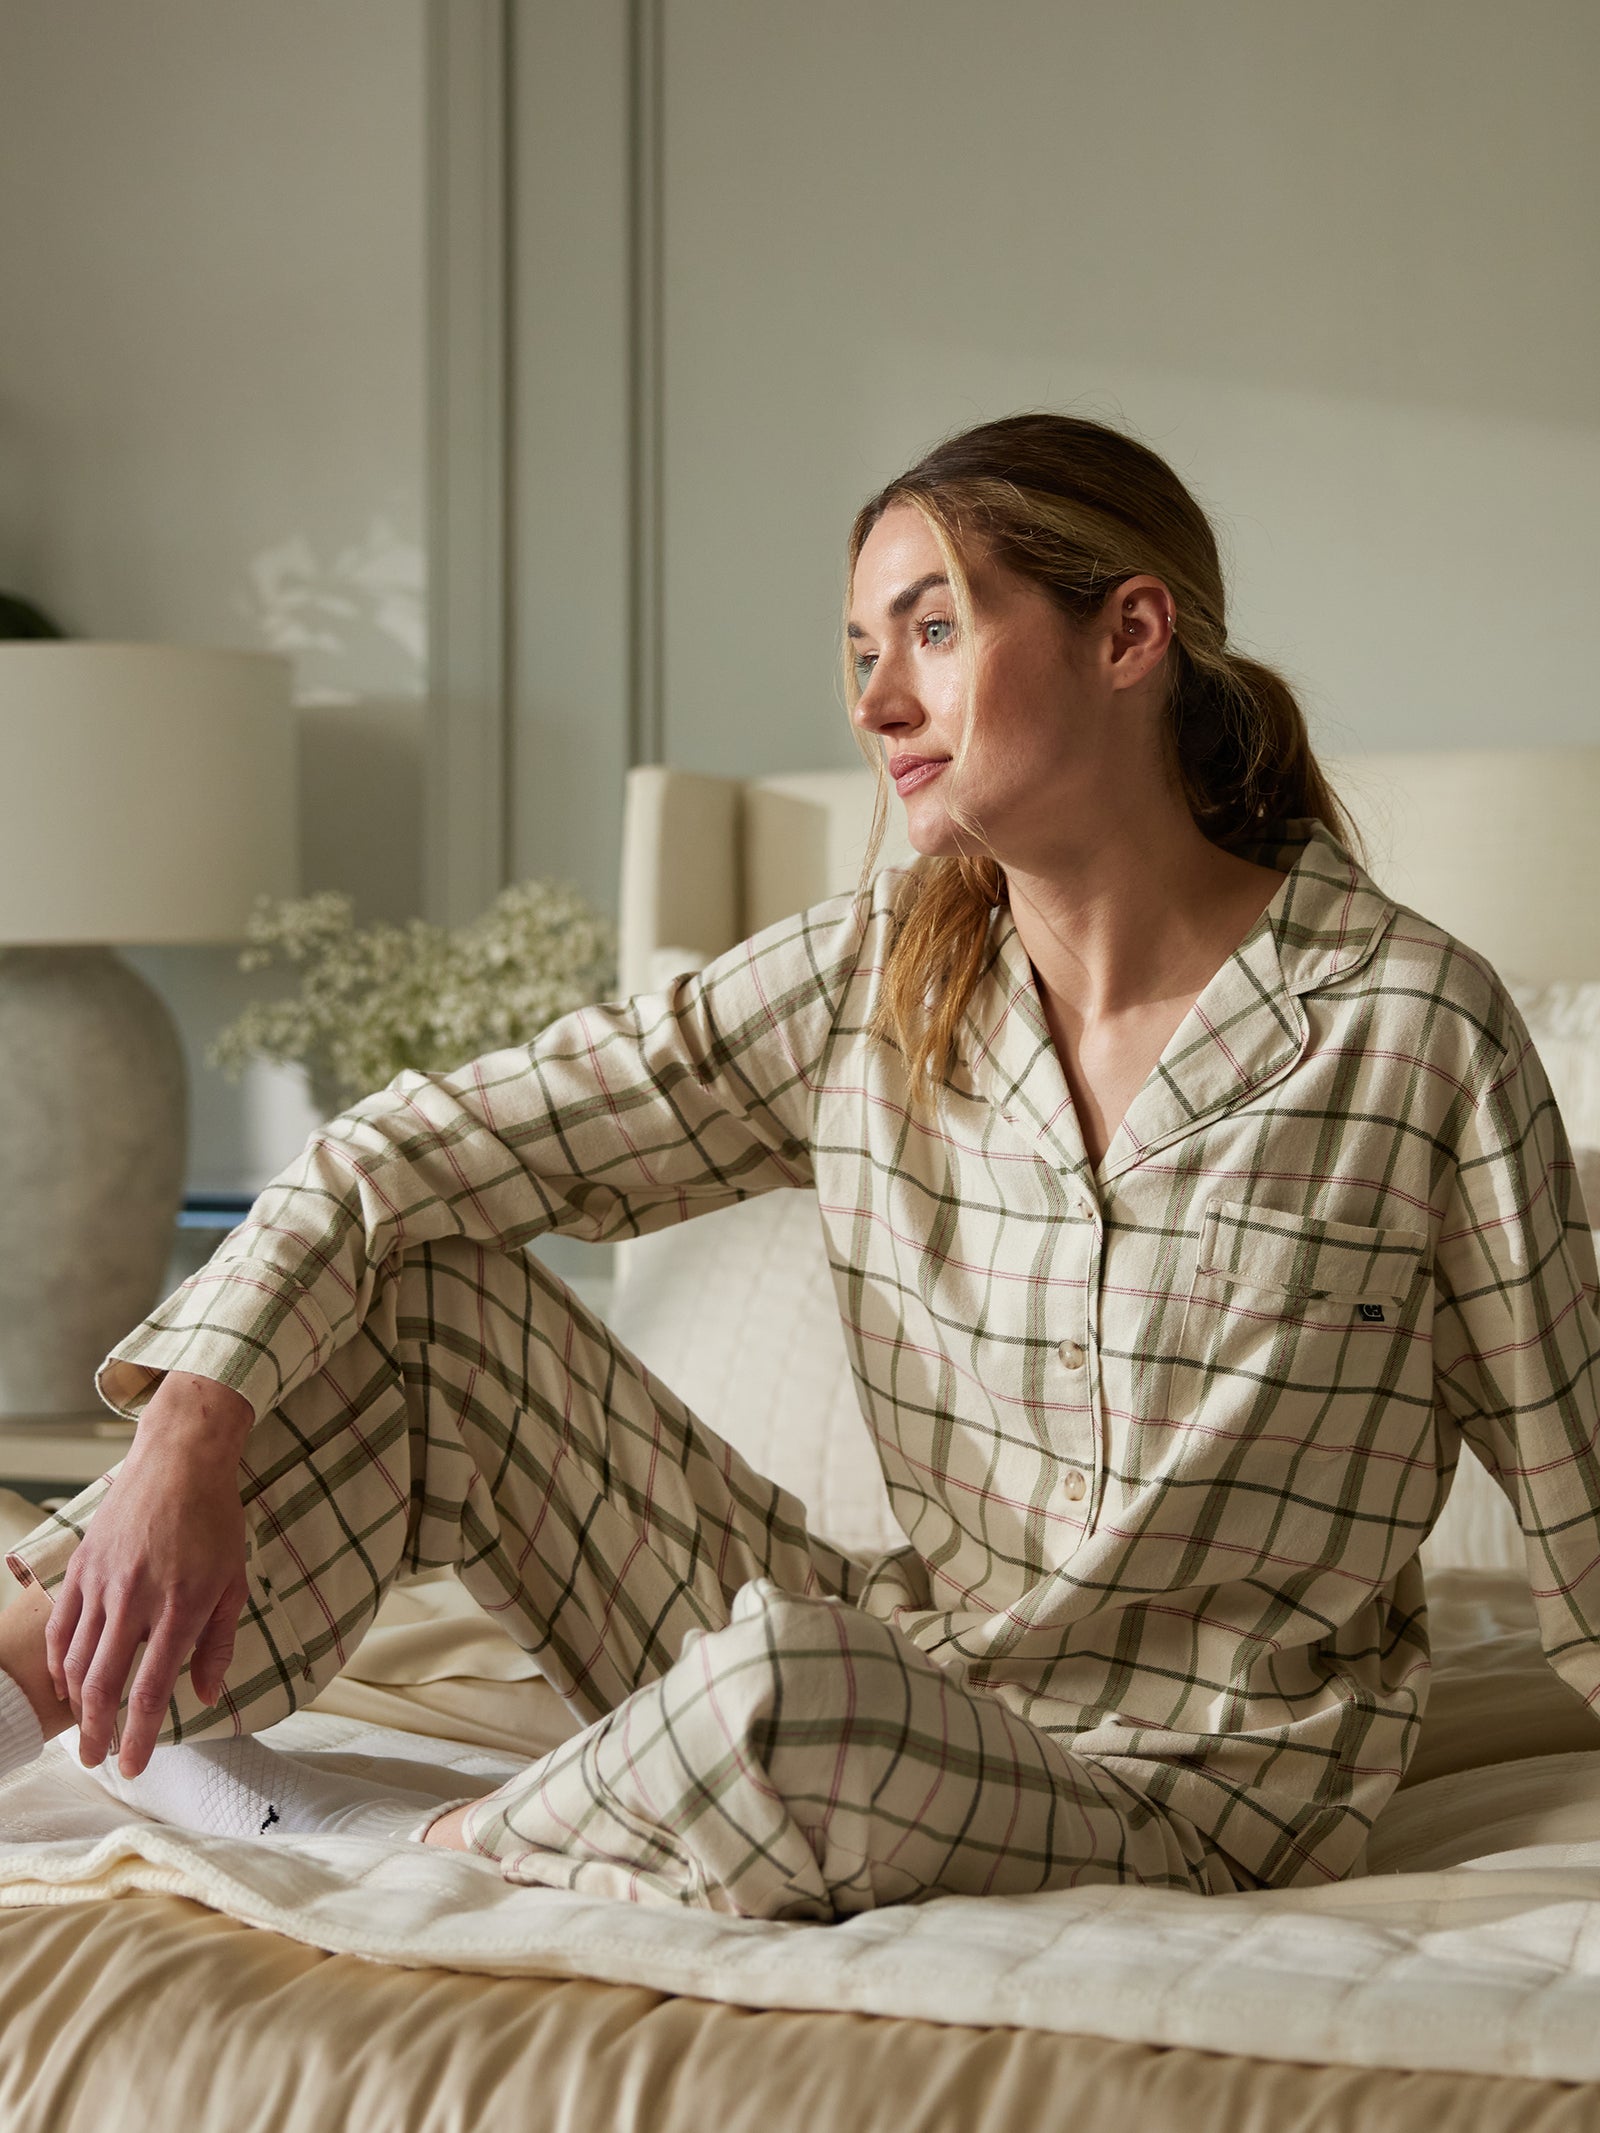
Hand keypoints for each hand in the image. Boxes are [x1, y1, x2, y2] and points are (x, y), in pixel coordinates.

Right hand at [45, 1372, 255, 1776]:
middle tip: (95, 1760)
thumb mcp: (233, 1583)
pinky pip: (60, 1626)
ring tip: (82, 1728)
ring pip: (75, 1659)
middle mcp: (137, 1599)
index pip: (152, 1689)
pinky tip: (66, 1683)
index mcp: (181, 1606)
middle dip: (96, 1731)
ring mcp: (103, 1582)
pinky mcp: (81, 1566)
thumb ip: (218, 1643)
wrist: (180, 1460)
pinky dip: (58, 1662)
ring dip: (75, 1702)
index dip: (140, 1736)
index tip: (132, 1767)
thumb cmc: (215, 1522)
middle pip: (103, 1683)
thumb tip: (208, 1696)